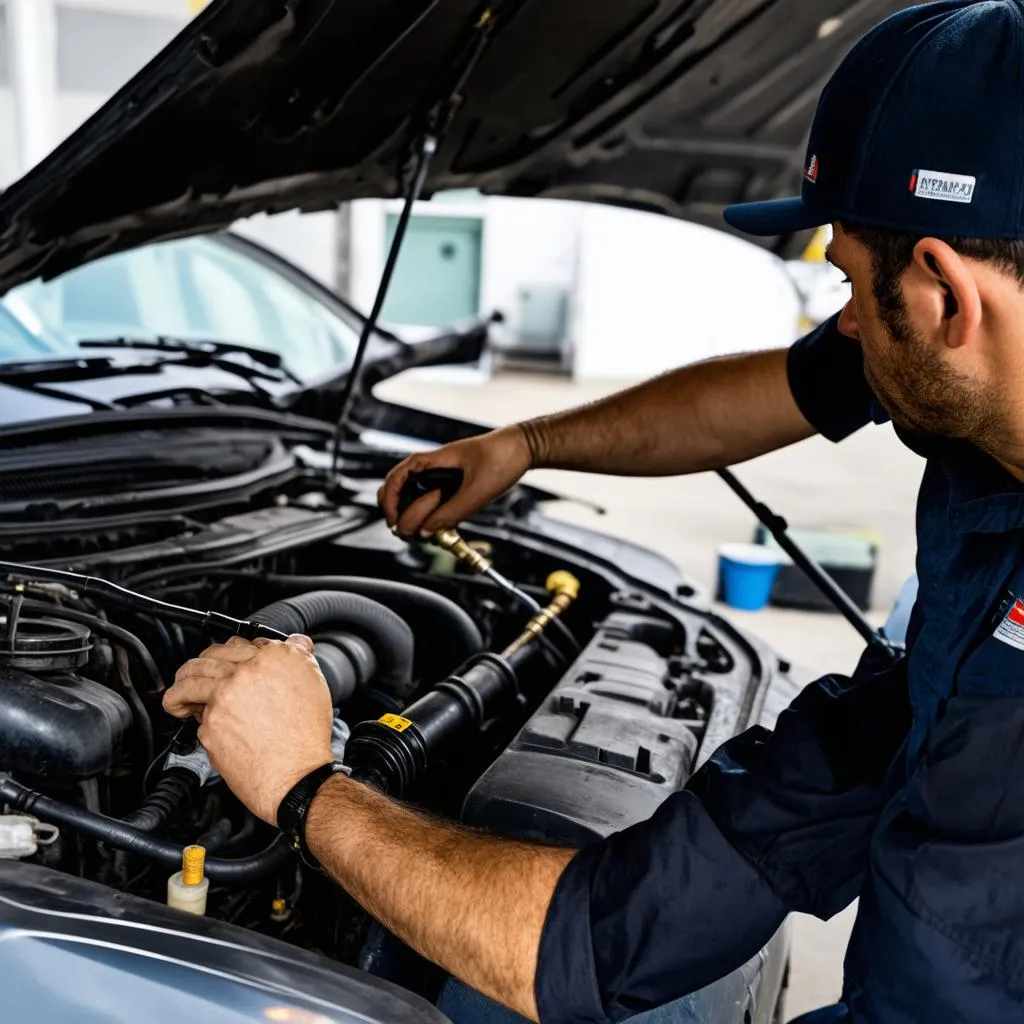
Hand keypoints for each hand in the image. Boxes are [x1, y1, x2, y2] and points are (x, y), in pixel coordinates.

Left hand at [163, 635, 333, 824]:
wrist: (297, 775)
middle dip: (200, 663)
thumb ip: (297, 658)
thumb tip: (292, 643)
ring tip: (177, 694)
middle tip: (194, 674)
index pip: (242, 643)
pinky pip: (194, 713)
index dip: (233, 653)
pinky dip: (189, 716)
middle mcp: (249, 671)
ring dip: (180, 684)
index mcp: (277, 658)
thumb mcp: (314, 685)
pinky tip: (189, 719)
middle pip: (211, 655)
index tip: (230, 663)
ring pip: (190, 677)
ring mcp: (226, 696)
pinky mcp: (210, 723)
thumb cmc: (306, 736)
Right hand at [378, 425, 532, 536]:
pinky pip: (430, 500)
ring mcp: (439, 476)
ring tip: (427, 531)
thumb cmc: (502, 458)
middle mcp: (431, 467)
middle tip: (411, 533)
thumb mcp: (478, 490)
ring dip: (413, 515)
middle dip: (398, 512)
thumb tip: (426, 531)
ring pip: (412, 497)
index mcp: (432, 460)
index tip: (395, 521)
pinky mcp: (450, 484)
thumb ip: (452, 512)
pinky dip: (428, 514)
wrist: (522, 448)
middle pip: (397, 489)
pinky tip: (438, 525)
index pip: (396, 478)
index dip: (390, 501)